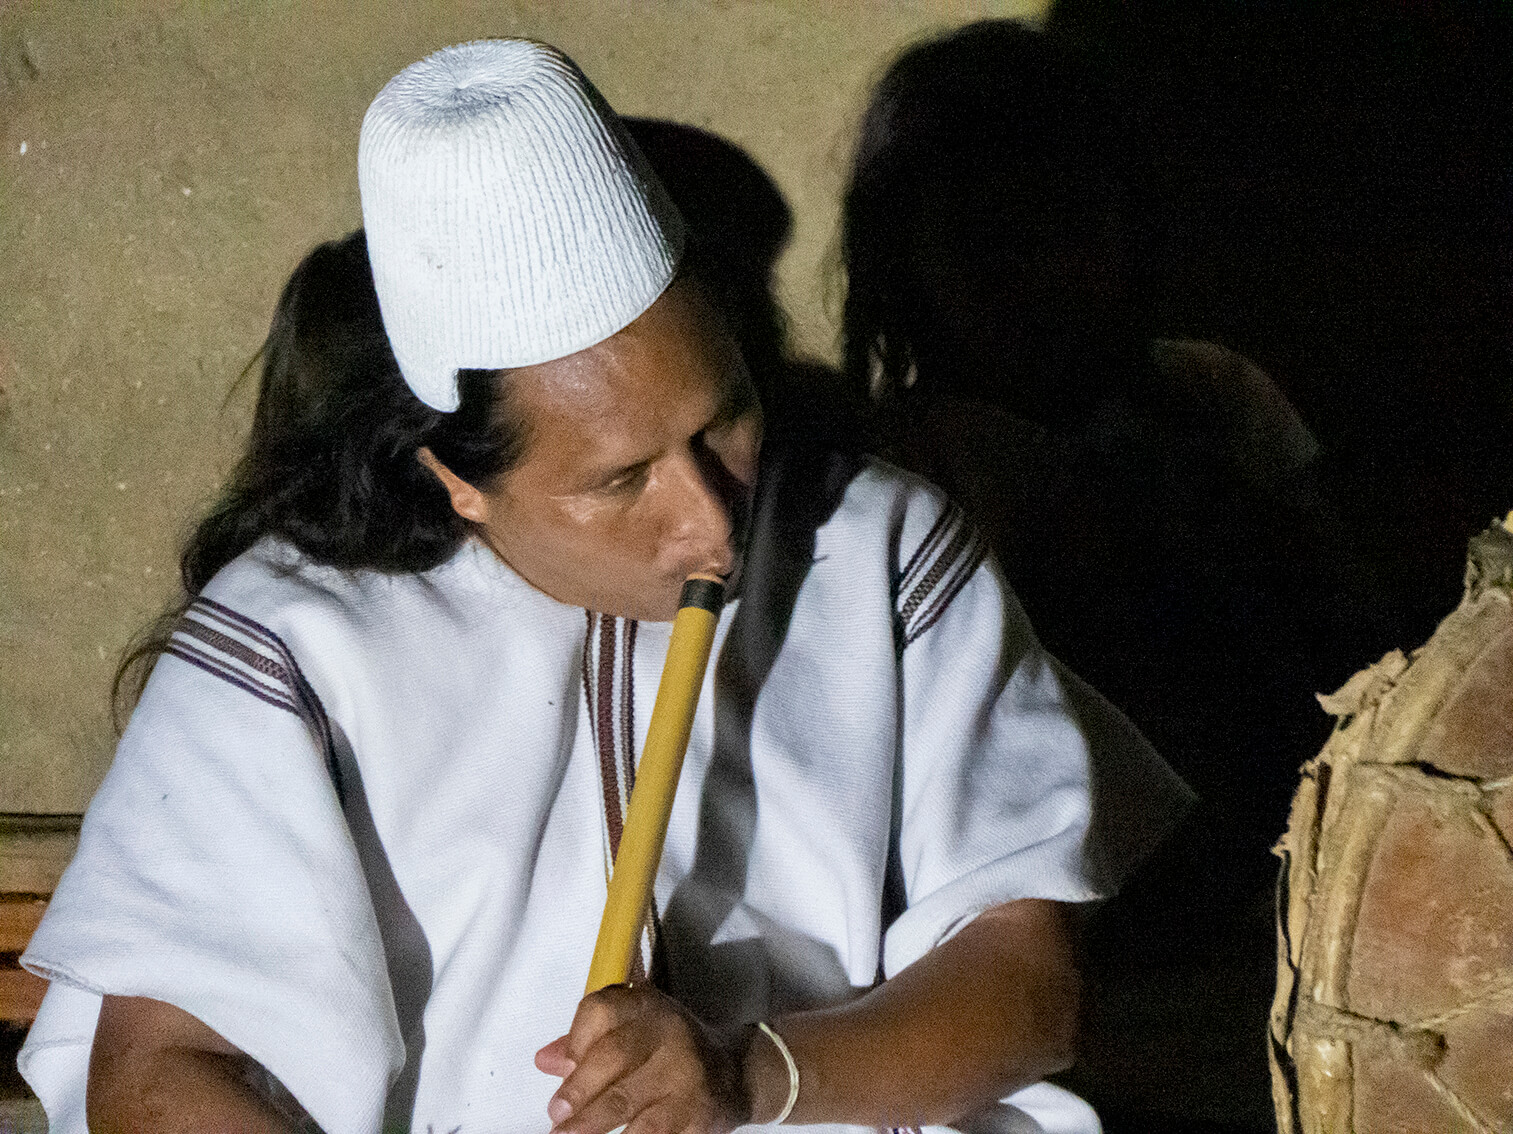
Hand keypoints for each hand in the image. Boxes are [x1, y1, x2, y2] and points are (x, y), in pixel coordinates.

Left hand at [534, 984, 750, 1133]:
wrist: (736, 1071)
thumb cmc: (670, 1051)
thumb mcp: (633, 1032)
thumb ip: (588, 1043)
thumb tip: (545, 1060)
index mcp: (646, 1006)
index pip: (602, 1010)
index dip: (576, 1039)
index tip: (561, 1068)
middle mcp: (668, 1031)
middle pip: (614, 1055)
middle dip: (579, 1089)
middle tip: (556, 1116)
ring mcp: (686, 1072)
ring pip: (631, 1100)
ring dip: (592, 1123)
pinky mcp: (700, 1110)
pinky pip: (656, 1132)